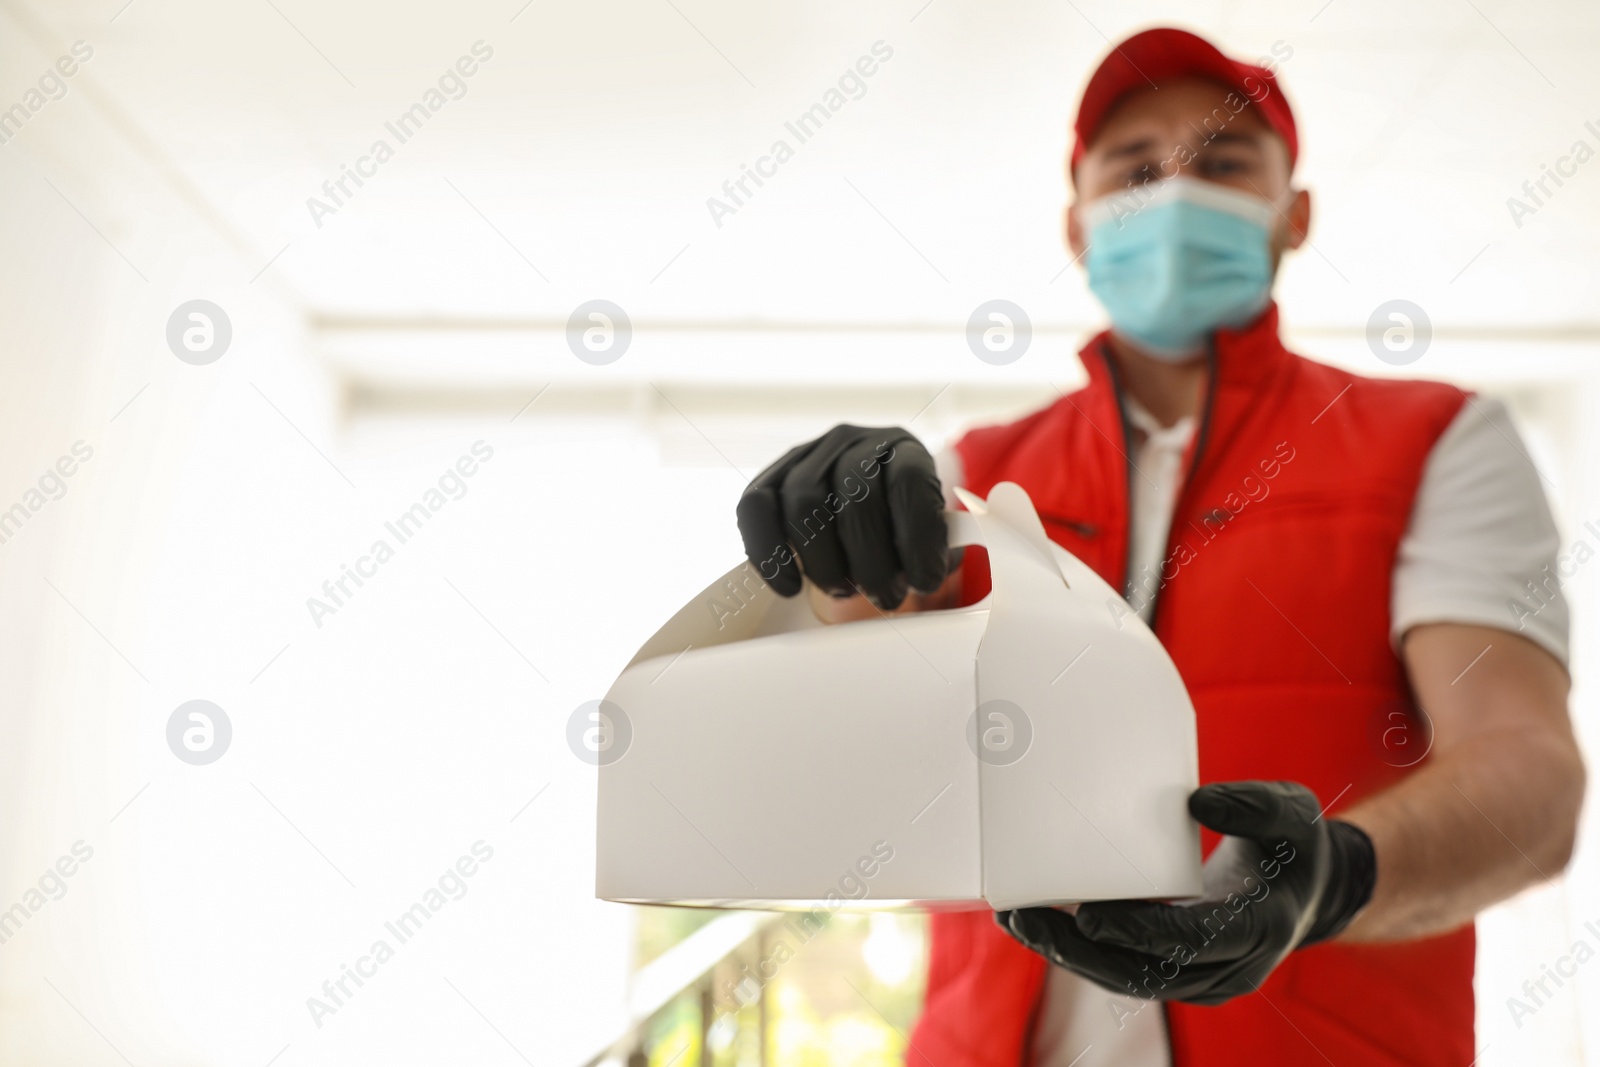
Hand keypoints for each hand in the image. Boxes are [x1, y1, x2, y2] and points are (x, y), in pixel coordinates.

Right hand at [736, 425, 946, 609]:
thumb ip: (932, 547)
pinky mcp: (770, 476)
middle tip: (884, 597)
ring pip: (804, 504)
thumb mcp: (930, 529)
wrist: (866, 502)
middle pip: (856, 498)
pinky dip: (769, 553)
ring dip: (824, 563)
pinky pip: (755, 508)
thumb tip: (927, 578)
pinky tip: (789, 586)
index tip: (924, 582)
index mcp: (902, 449)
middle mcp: (854, 443)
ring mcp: (807, 455)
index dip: (918, 538)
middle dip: (872, 562)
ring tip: (843, 592)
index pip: (909, 483)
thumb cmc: (901, 525)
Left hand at [995, 780, 1376, 1005]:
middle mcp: (1229, 966)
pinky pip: (1125, 971)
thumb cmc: (1294, 847)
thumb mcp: (1292, 813)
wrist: (1309, 894)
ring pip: (1127, 978)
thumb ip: (1253, 804)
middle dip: (1078, 950)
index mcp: (1258, 928)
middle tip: (1023, 917)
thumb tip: (1198, 801)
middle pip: (1143, 970)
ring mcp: (1202, 978)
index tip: (1089, 914)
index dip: (1139, 930)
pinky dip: (1082, 953)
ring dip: (1068, 954)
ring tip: (1017, 919)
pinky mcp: (1179, 974)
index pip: (1190, 940)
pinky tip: (1040, 925)